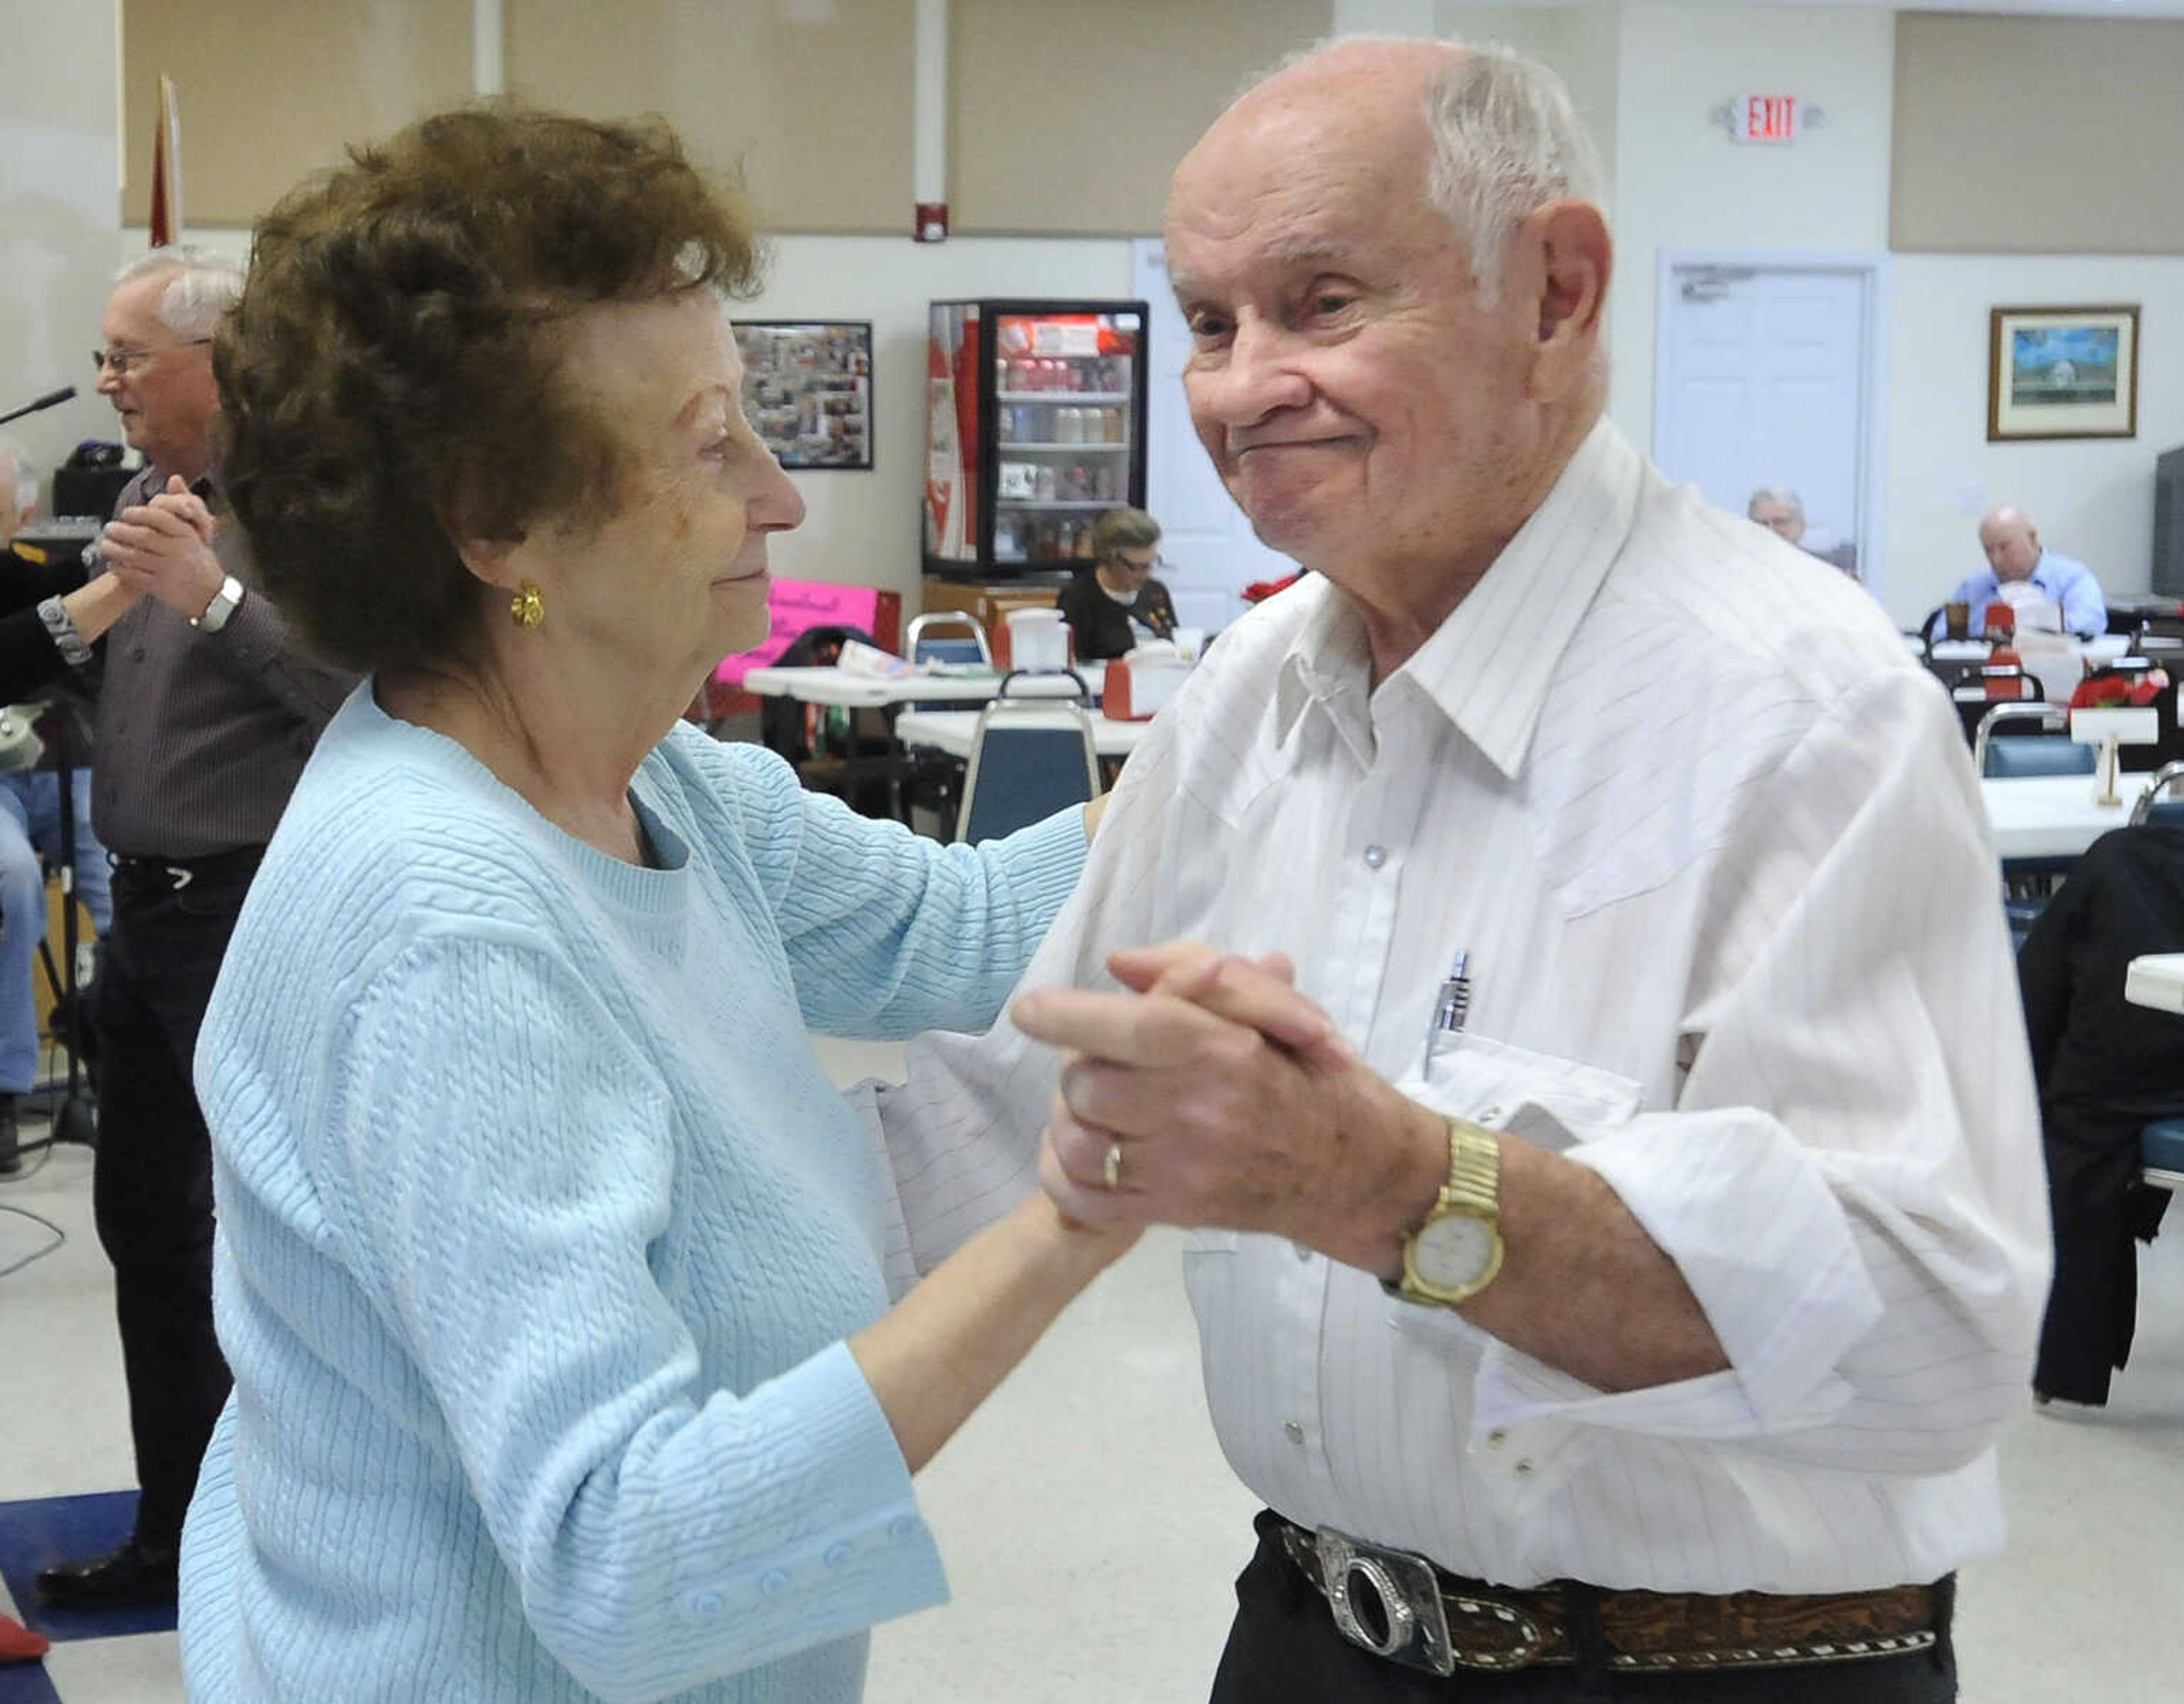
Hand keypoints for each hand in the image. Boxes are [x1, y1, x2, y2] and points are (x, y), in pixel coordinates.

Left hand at [100, 475, 223, 618]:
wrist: (213, 596)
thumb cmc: (201, 562)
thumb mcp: (199, 533)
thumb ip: (185, 505)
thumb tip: (175, 478)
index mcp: (187, 535)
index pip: (159, 518)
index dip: (138, 514)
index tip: (126, 513)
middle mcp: (178, 551)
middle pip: (142, 536)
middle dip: (121, 531)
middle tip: (109, 528)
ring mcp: (169, 570)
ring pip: (134, 555)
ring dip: (114, 549)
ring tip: (105, 545)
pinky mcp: (161, 586)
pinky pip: (134, 575)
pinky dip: (120, 568)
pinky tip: (113, 564)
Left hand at [1014, 941, 1442, 1270]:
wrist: (1352, 1170)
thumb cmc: (1310, 1075)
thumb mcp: (1274, 1007)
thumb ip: (1197, 972)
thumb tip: (1120, 965)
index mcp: (1223, 1052)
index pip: (1132, 1027)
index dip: (1068, 1015)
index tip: (1029, 1009)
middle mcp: (1199, 1114)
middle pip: (1086, 1083)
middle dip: (1083, 1063)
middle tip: (1109, 1060)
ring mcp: (1181, 1171)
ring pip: (1077, 1141)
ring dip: (1073, 1117)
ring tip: (1101, 1105)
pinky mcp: (1170, 1213)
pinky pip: (1083, 1199)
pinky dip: (1065, 1176)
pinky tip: (1087, 1152)